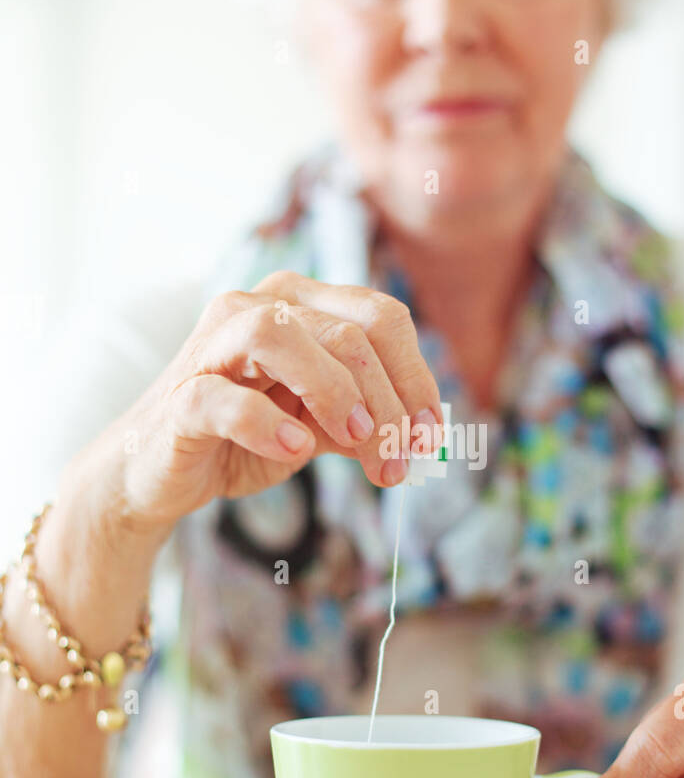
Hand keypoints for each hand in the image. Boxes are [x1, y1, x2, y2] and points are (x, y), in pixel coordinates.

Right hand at [100, 271, 442, 532]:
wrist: (159, 472)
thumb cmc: (242, 438)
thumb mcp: (318, 428)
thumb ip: (364, 422)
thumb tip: (418, 437)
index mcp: (298, 305)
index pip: (380, 318)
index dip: (416, 376)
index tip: (430, 436)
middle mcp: (255, 308)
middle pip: (347, 333)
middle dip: (388, 403)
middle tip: (399, 461)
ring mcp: (212, 346)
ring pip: (282, 338)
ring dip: (334, 394)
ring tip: (354, 442)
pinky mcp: (181, 394)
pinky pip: (224, 397)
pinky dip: (266, 424)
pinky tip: (295, 452)